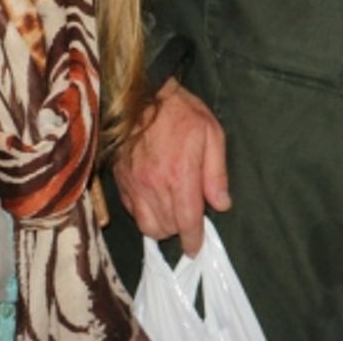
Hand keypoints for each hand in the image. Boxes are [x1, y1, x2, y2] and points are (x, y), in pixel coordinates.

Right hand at [114, 78, 229, 253]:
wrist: (141, 95)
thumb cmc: (181, 112)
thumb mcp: (211, 134)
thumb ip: (217, 173)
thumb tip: (222, 204)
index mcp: (179, 175)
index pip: (186, 221)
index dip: (193, 239)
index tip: (196, 248)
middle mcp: (153, 186)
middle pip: (165, 228)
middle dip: (180, 230)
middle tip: (190, 216)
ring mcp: (133, 185)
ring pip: (146, 225)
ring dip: (161, 225)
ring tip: (173, 211)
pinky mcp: (120, 181)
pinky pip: (131, 211)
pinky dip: (144, 213)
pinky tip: (155, 199)